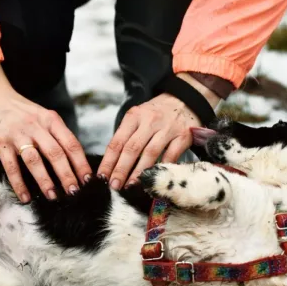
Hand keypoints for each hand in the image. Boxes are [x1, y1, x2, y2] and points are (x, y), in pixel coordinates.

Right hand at [0, 63, 91, 202]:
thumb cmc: (21, 112)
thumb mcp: (43, 117)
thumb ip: (56, 135)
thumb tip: (74, 162)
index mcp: (51, 120)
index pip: (71, 143)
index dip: (81, 163)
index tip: (88, 180)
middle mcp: (36, 126)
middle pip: (56, 153)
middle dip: (67, 175)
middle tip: (74, 192)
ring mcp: (18, 134)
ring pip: (35, 160)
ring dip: (45, 180)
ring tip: (53, 197)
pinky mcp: (0, 142)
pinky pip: (11, 166)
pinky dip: (19, 184)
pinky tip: (25, 197)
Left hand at [97, 73, 220, 189]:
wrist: (185, 99)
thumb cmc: (156, 113)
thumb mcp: (138, 117)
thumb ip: (127, 136)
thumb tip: (112, 164)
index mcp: (134, 116)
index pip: (117, 142)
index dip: (108, 161)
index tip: (101, 177)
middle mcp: (150, 120)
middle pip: (132, 148)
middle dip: (121, 169)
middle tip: (114, 186)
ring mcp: (168, 128)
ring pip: (150, 153)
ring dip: (139, 172)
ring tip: (130, 186)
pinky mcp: (184, 136)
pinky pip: (171, 156)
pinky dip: (161, 168)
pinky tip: (153, 179)